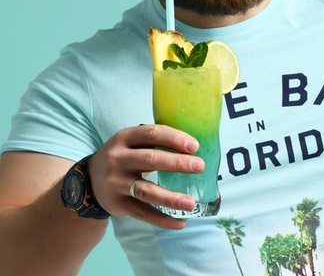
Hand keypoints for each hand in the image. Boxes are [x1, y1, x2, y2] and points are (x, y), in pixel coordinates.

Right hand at [88, 125, 203, 228]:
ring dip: (170, 198)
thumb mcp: (132, 142)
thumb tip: (194, 148)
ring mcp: (116, 183)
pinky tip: (180, 223)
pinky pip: (142, 213)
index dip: (174, 139)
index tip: (195, 146)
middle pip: (150, 160)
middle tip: (200, 166)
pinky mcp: (117, 204)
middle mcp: (117, 159)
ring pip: (146, 191)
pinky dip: (162, 220)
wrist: (89, 179)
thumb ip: (155, 142)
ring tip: (190, 203)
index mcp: (124, 138)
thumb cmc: (123, 156)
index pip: (152, 134)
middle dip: (177, 163)